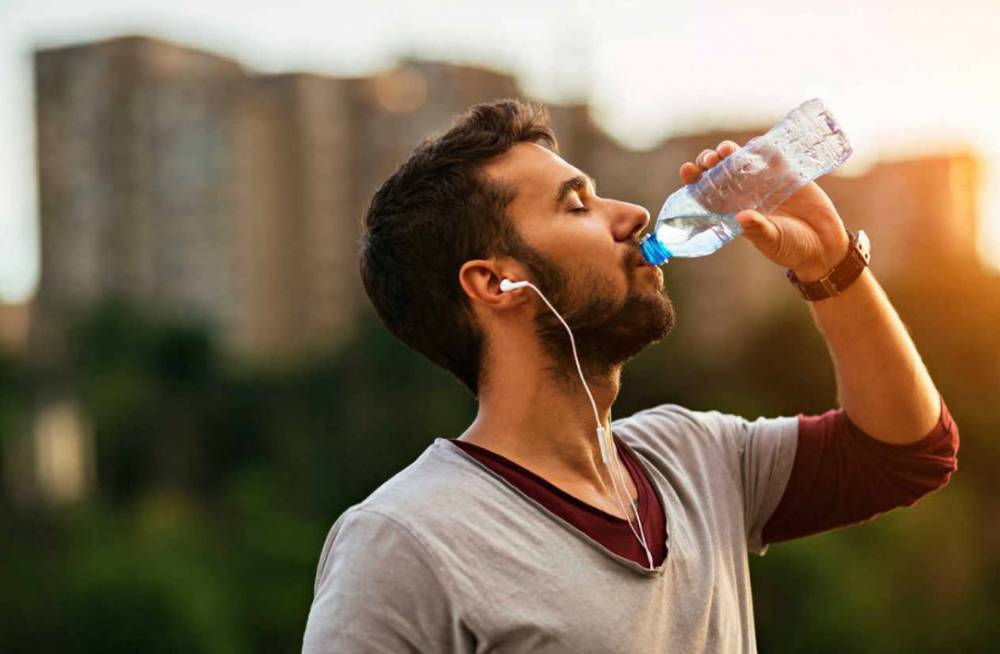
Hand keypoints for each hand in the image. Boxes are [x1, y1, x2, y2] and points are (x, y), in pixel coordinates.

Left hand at [681, 141, 850, 281]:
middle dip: (711, 162)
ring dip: (731, 152)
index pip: (707, 193)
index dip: (695, 180)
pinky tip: (754, 145)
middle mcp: (744, 194)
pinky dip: (762, 148)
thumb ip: (758, 229)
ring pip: (741, 160)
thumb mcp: (772, 240)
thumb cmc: (791, 248)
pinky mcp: (786, 174)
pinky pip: (771, 155)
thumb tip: (742, 217)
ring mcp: (764, 182)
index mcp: (733, 211)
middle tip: (710, 159)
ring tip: (726, 150)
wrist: (824, 245)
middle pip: (720, 172)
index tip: (686, 170)